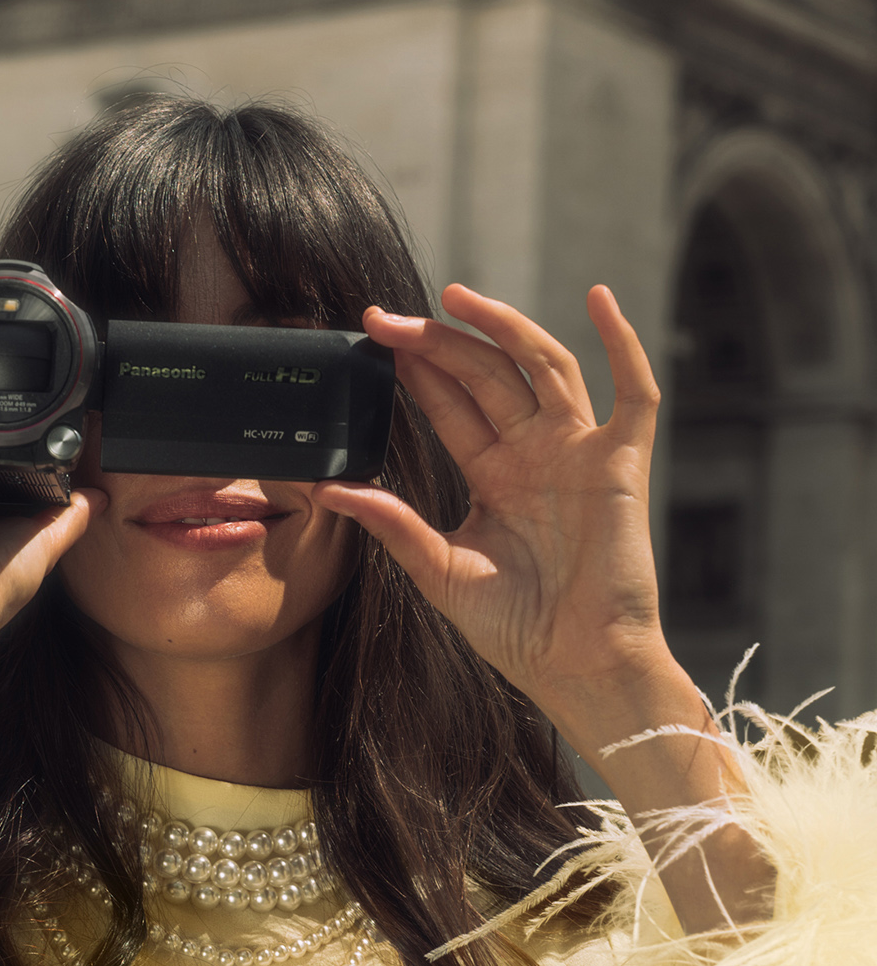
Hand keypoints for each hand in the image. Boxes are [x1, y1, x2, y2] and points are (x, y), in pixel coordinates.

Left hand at [315, 283, 675, 744]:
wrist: (577, 667)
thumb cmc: (515, 631)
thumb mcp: (438, 571)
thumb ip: (392, 525)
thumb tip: (330, 489)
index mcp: (495, 478)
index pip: (452, 406)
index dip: (416, 371)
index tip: (372, 340)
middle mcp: (537, 455)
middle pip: (487, 377)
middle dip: (439, 344)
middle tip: (386, 319)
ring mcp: (580, 454)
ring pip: (544, 367)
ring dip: (503, 328)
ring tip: (456, 298)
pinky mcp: (623, 465)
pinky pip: (636, 393)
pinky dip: (625, 343)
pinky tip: (600, 299)